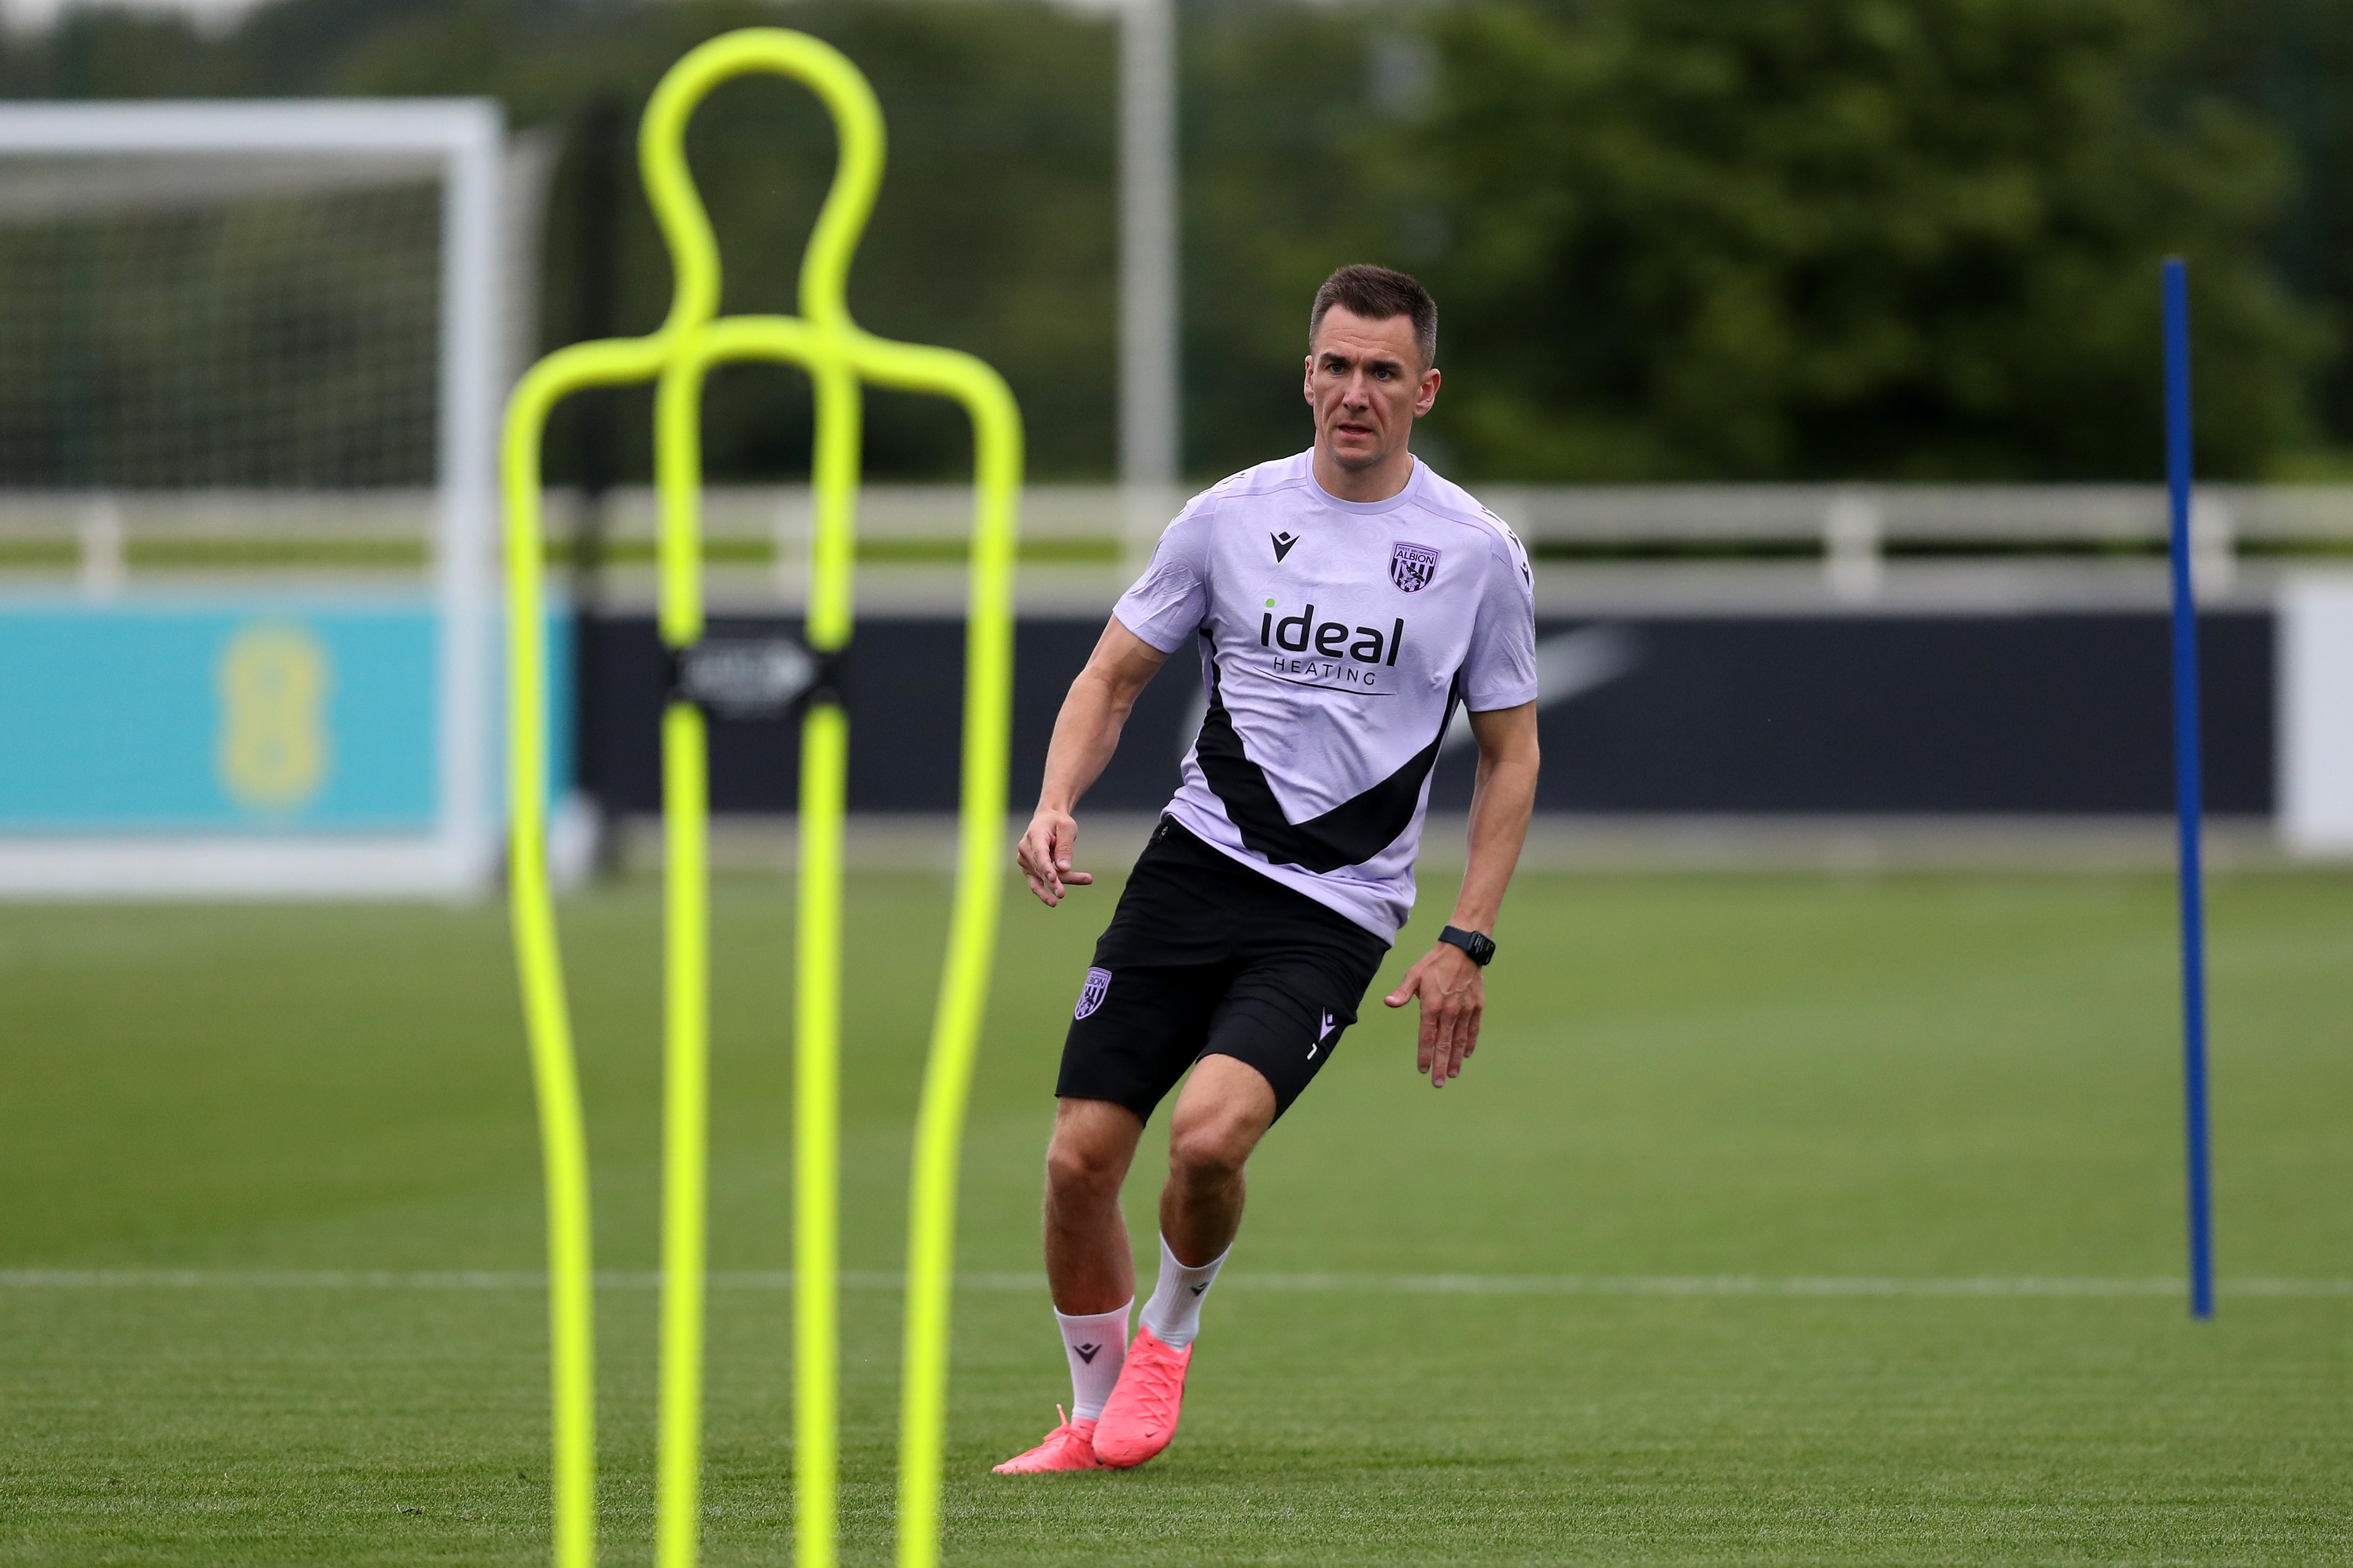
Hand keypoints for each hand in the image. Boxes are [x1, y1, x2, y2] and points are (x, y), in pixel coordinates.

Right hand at [1015, 806, 1092, 906]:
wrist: (1047, 820)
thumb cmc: (1058, 823)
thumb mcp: (1067, 828)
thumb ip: (1065, 847)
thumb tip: (1064, 868)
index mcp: (1034, 835)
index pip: (1039, 853)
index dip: (1045, 867)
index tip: (1053, 878)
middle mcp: (1025, 849)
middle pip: (1041, 868)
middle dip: (1053, 882)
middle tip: (1062, 894)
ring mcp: (1025, 860)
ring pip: (1041, 877)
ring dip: (1054, 886)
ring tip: (1062, 897)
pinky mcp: (1029, 869)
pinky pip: (1038, 882)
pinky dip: (1047, 890)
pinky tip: (1053, 900)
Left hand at [1383, 941, 1483, 1087]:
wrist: (1463, 949)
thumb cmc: (1435, 962)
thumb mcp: (1414, 974)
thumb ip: (1402, 992)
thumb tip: (1389, 1003)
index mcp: (1432, 1006)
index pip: (1427, 1037)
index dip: (1425, 1055)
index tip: (1423, 1070)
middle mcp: (1449, 1012)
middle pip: (1444, 1044)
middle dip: (1440, 1065)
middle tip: (1438, 1083)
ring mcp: (1465, 1010)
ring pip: (1460, 1040)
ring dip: (1455, 1059)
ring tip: (1452, 1074)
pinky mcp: (1477, 1006)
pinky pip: (1473, 1029)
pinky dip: (1470, 1043)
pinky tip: (1466, 1054)